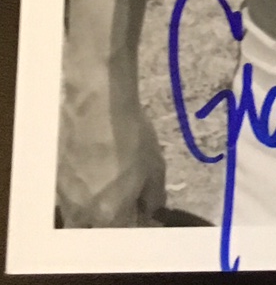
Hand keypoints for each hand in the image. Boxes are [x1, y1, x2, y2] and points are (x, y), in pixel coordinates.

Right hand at [57, 98, 165, 227]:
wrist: (98, 106)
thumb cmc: (131, 136)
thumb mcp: (155, 166)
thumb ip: (153, 196)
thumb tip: (151, 210)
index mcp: (110, 215)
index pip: (124, 234)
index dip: (136, 223)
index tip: (142, 209)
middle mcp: (83, 213)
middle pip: (96, 230)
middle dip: (110, 221)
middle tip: (123, 200)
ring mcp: (66, 196)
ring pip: (78, 216)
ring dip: (93, 207)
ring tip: (107, 181)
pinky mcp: (56, 177)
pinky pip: (69, 194)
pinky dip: (81, 189)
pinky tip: (93, 168)